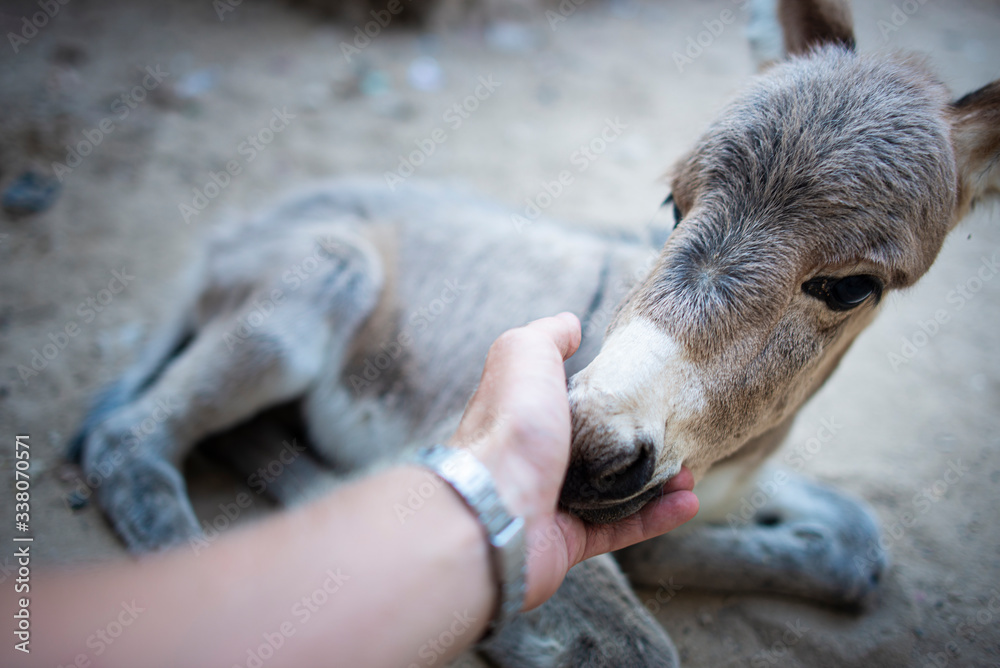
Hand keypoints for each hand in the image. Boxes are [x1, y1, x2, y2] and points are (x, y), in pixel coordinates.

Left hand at [450, 313, 698, 609]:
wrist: (494, 510)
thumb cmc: (510, 427)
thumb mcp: (524, 356)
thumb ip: (547, 336)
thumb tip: (569, 324)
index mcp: (526, 414)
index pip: (568, 401)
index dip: (605, 397)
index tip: (644, 390)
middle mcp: (535, 457)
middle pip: (596, 448)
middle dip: (639, 443)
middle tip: (678, 435)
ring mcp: (550, 501)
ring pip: (614, 492)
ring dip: (657, 482)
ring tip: (691, 472)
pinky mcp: (566, 541)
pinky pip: (619, 529)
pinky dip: (655, 517)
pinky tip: (687, 502)